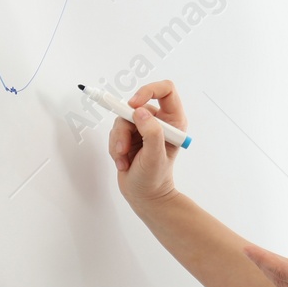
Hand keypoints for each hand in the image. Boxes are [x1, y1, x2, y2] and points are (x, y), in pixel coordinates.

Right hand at [108, 79, 186, 204]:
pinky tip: (123, 162)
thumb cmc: (155, 179)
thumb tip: (139, 112)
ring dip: (119, 141)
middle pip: (135, 106)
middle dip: (125, 128)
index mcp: (173, 121)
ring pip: (121, 120)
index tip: (133, 104)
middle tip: (123, 147)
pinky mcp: (128, 135)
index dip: (149, 91)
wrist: (144, 196)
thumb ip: (151, 132)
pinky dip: (115, 147)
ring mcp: (142, 128)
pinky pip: (114, 131)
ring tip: (124, 160)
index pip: (165, 90)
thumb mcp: (155, 156)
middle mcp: (158, 121)